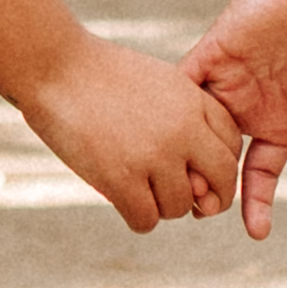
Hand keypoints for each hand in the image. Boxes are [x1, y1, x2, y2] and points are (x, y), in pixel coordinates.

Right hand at [19, 32, 251, 231]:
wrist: (55, 67)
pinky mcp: (122, 179)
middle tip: (183, 198)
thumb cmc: (99, 74)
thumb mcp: (156, 82)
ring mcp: (154, 156)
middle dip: (207, 197)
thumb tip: (196, 169)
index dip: (218, 165)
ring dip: (161, 207)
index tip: (198, 170)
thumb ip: (183, 115)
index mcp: (193, 101)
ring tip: (138, 190)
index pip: (232, 145)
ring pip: (180, 207)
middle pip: (221, 182)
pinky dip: (136, 218)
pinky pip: (146, 220)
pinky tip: (121, 199)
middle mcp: (183, 130)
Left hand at [187, 0, 286, 234]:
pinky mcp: (211, 54)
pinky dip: (171, 109)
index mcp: (281, 120)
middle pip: (219, 158)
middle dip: (210, 189)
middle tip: (203, 214)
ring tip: (182, 187)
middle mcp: (249, 106)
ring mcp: (227, 81)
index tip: (258, 233)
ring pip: (194, 129)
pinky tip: (164, 138)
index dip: (257, 202)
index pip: (260, 171)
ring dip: (185, 156)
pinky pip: (183, 85)